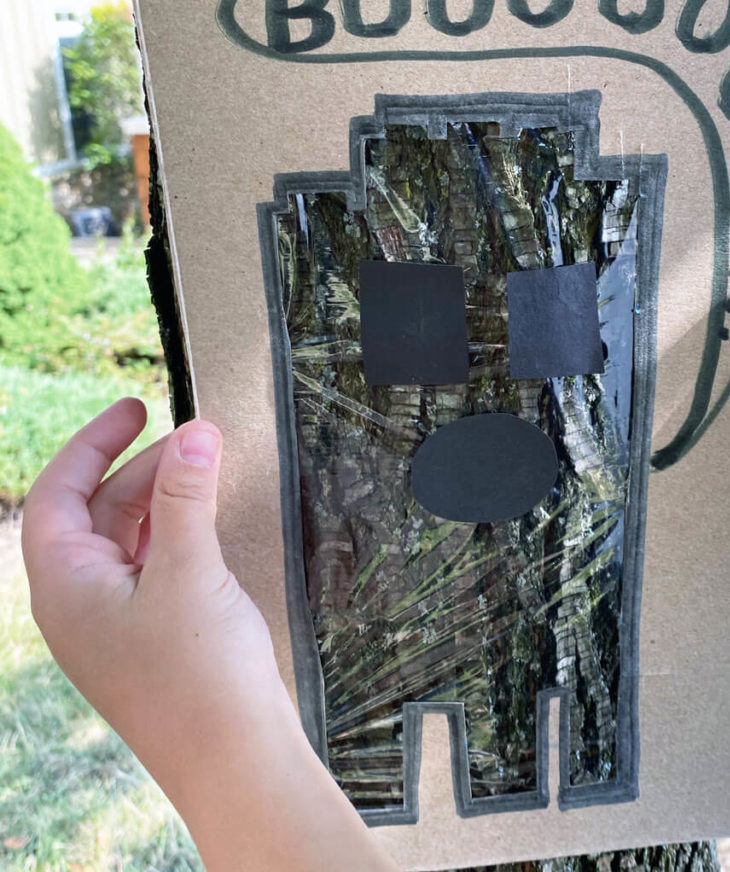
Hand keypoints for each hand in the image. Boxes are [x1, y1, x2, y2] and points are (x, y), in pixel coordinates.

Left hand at [22, 398, 395, 871]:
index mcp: (67, 587)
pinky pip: (152, 564)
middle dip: (143, 468)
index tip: (134, 408)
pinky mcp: (151, 633)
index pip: (58, 495)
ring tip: (205, 471)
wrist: (233, 759)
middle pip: (97, 511)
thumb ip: (186, 496)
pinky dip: (176, 532)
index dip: (93, 444)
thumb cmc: (199, 680)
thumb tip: (194, 432)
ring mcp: (116, 620)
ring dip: (163, 498)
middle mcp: (81, 602)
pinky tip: (207, 521)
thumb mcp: (190, 571)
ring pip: (128, 537)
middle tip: (194, 439)